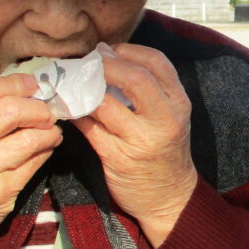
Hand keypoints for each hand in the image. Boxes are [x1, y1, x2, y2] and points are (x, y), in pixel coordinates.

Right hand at [0, 73, 62, 248]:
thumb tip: (24, 87)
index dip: (13, 82)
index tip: (31, 84)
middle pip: (9, 110)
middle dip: (37, 107)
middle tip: (46, 111)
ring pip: (28, 138)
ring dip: (48, 131)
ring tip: (51, 130)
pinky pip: (35, 162)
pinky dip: (47, 150)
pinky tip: (46, 148)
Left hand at [72, 44, 196, 247]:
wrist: (169, 197)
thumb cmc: (165, 150)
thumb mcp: (170, 117)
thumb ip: (150, 91)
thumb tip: (108, 58)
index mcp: (179, 104)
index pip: (158, 63)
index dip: (130, 51)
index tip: (110, 51)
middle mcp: (164, 120)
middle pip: (135, 78)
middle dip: (106, 66)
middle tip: (87, 64)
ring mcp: (141, 141)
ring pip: (105, 103)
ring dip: (82, 90)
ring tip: (71, 83)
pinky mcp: (118, 159)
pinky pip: (89, 129)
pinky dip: (75, 114)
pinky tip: (69, 108)